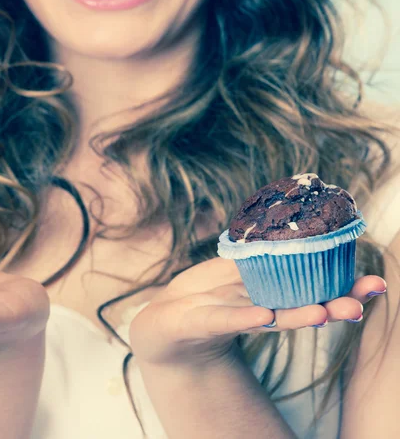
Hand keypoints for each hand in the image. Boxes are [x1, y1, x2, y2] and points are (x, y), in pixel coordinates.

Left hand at [129, 257, 385, 366]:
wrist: (164, 322)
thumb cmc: (204, 294)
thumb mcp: (234, 267)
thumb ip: (260, 250)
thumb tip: (291, 217)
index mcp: (271, 296)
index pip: (313, 292)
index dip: (344, 289)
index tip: (376, 285)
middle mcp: (260, 312)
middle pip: (302, 309)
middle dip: (333, 307)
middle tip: (360, 306)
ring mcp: (234, 320)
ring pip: (270, 319)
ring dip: (297, 316)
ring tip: (324, 313)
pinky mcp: (203, 324)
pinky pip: (225, 319)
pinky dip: (244, 317)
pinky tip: (264, 314)